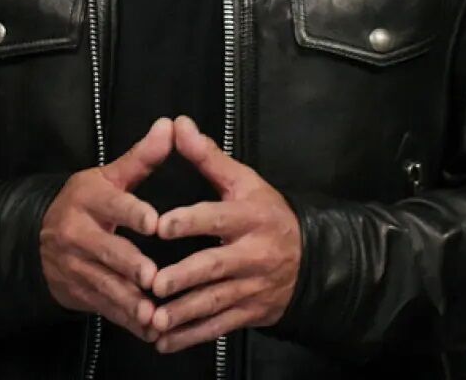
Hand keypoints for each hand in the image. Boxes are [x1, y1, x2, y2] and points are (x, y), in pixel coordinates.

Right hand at [40, 116, 173, 341]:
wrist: (40, 239)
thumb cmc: (87, 204)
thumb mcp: (108, 178)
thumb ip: (141, 158)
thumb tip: (169, 126)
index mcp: (88, 199)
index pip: (112, 205)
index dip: (133, 213)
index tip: (154, 222)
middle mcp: (77, 233)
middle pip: (108, 251)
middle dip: (131, 266)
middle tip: (154, 278)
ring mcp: (75, 266)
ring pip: (106, 285)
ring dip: (130, 302)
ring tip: (154, 313)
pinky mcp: (79, 292)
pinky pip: (105, 308)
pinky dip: (127, 320)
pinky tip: (149, 329)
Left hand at [147, 115, 301, 353]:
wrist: (312, 258)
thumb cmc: (267, 214)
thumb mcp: (244, 181)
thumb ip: (207, 157)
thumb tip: (177, 124)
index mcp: (250, 216)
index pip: (218, 217)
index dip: (190, 221)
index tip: (161, 226)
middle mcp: (253, 252)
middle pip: (215, 266)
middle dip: (185, 277)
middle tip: (154, 284)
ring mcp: (253, 286)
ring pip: (215, 302)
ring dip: (183, 314)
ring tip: (153, 320)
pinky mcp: (251, 312)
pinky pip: (219, 326)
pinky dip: (192, 337)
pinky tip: (164, 341)